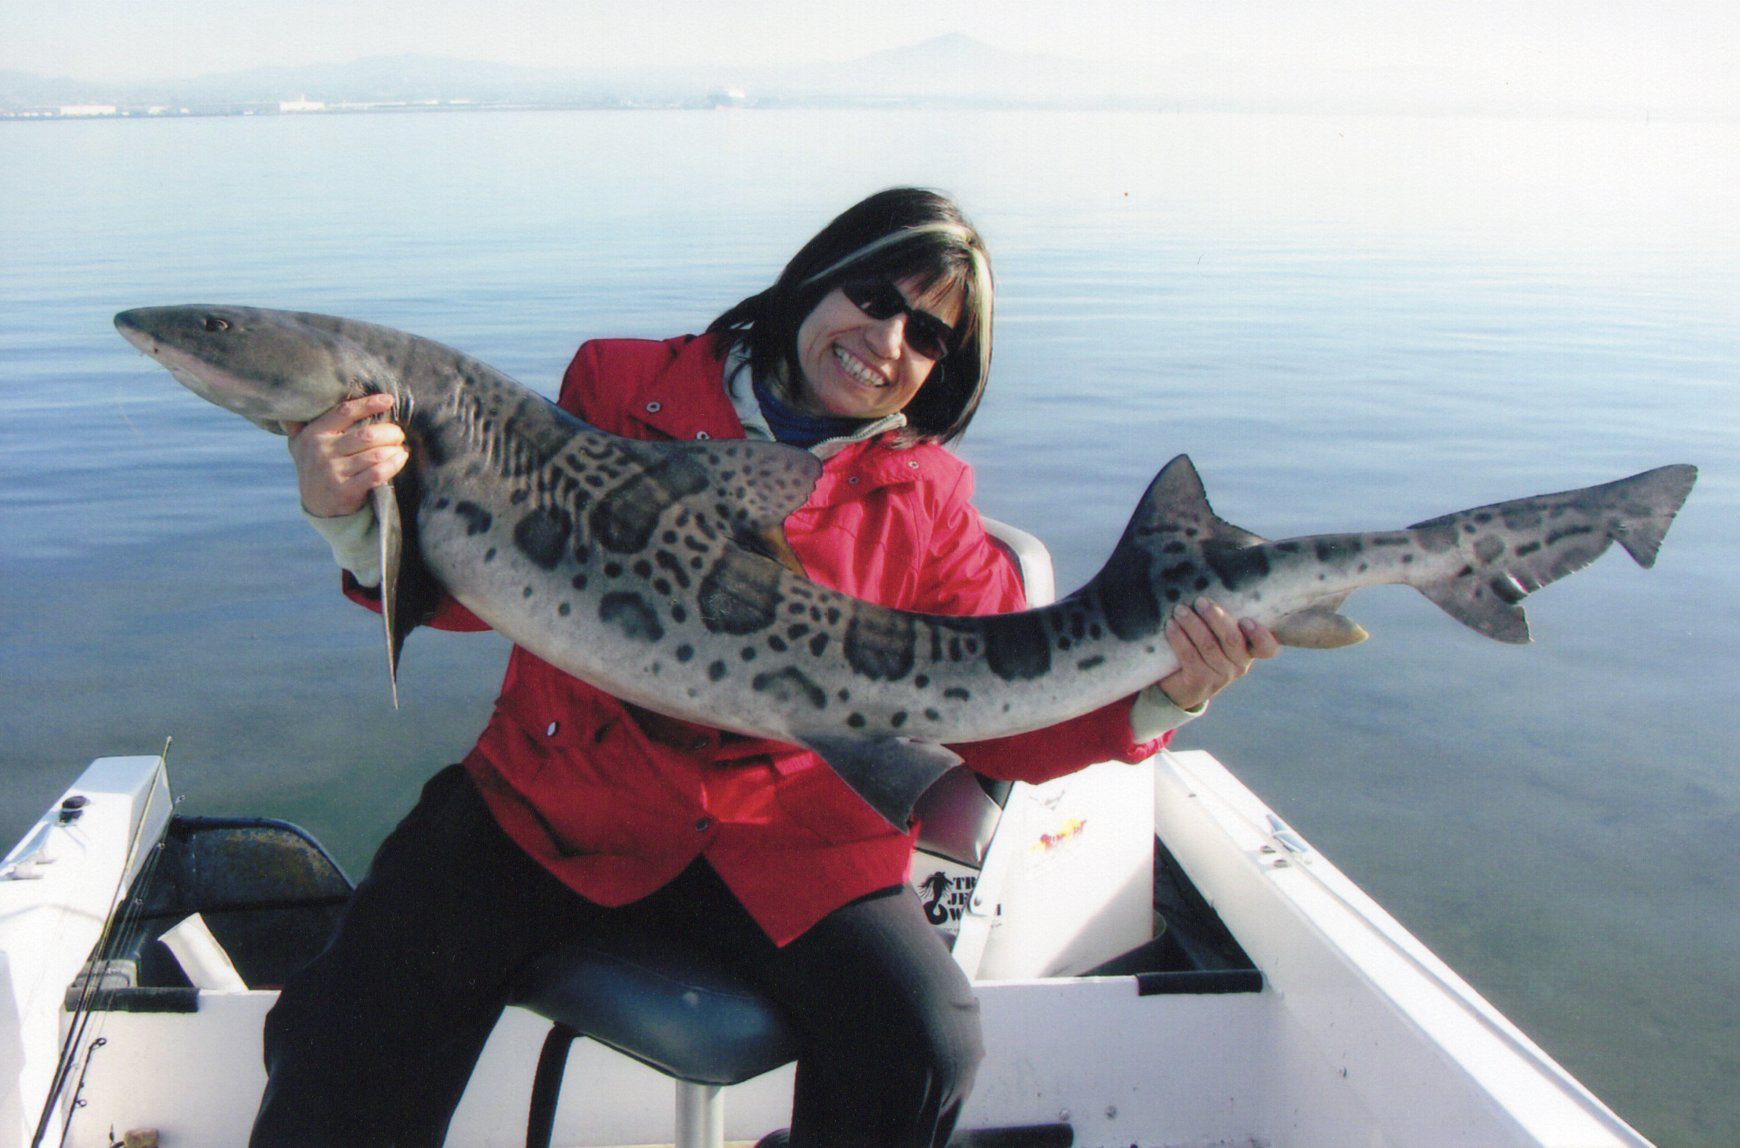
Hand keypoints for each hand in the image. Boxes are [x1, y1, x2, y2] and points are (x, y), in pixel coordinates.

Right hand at [286, 393, 407, 517]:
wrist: (315, 505)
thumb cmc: (316, 466)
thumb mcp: (300, 443)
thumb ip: (301, 422)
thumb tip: (303, 397)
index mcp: (314, 433)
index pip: (345, 412)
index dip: (368, 404)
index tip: (388, 400)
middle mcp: (322, 451)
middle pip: (366, 435)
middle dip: (390, 432)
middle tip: (399, 433)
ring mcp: (334, 472)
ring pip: (374, 455)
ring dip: (394, 450)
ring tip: (401, 447)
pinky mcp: (346, 490)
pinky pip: (377, 474)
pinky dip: (393, 465)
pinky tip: (400, 459)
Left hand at [1157, 597, 1278, 710]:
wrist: (1181, 683)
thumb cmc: (1203, 647)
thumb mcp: (1217, 632)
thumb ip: (1222, 616)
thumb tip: (1210, 582)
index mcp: (1249, 650)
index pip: (1267, 648)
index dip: (1261, 636)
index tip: (1245, 620)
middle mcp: (1239, 665)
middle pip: (1232, 640)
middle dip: (1215, 618)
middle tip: (1200, 601)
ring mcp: (1220, 676)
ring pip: (1208, 645)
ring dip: (1192, 624)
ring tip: (1180, 610)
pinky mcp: (1199, 681)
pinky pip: (1189, 655)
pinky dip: (1179, 637)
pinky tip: (1170, 625)